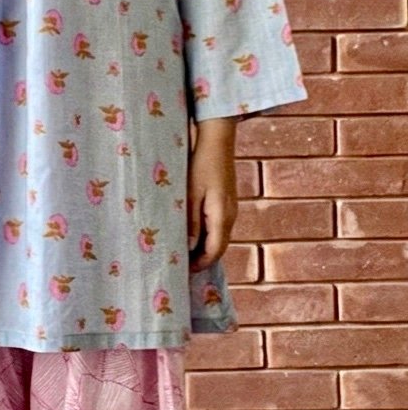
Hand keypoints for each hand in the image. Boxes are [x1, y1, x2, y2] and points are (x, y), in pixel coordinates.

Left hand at [187, 117, 237, 272]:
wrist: (217, 139)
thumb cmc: (201, 163)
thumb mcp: (191, 194)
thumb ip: (191, 222)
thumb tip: (189, 247)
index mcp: (222, 216)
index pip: (214, 252)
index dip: (199, 264)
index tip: (182, 270)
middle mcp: (230, 215)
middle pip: (218, 248)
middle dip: (201, 259)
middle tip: (180, 265)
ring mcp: (230, 208)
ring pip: (218, 237)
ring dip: (203, 247)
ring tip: (183, 251)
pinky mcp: (226, 202)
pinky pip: (218, 226)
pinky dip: (206, 235)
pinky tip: (191, 233)